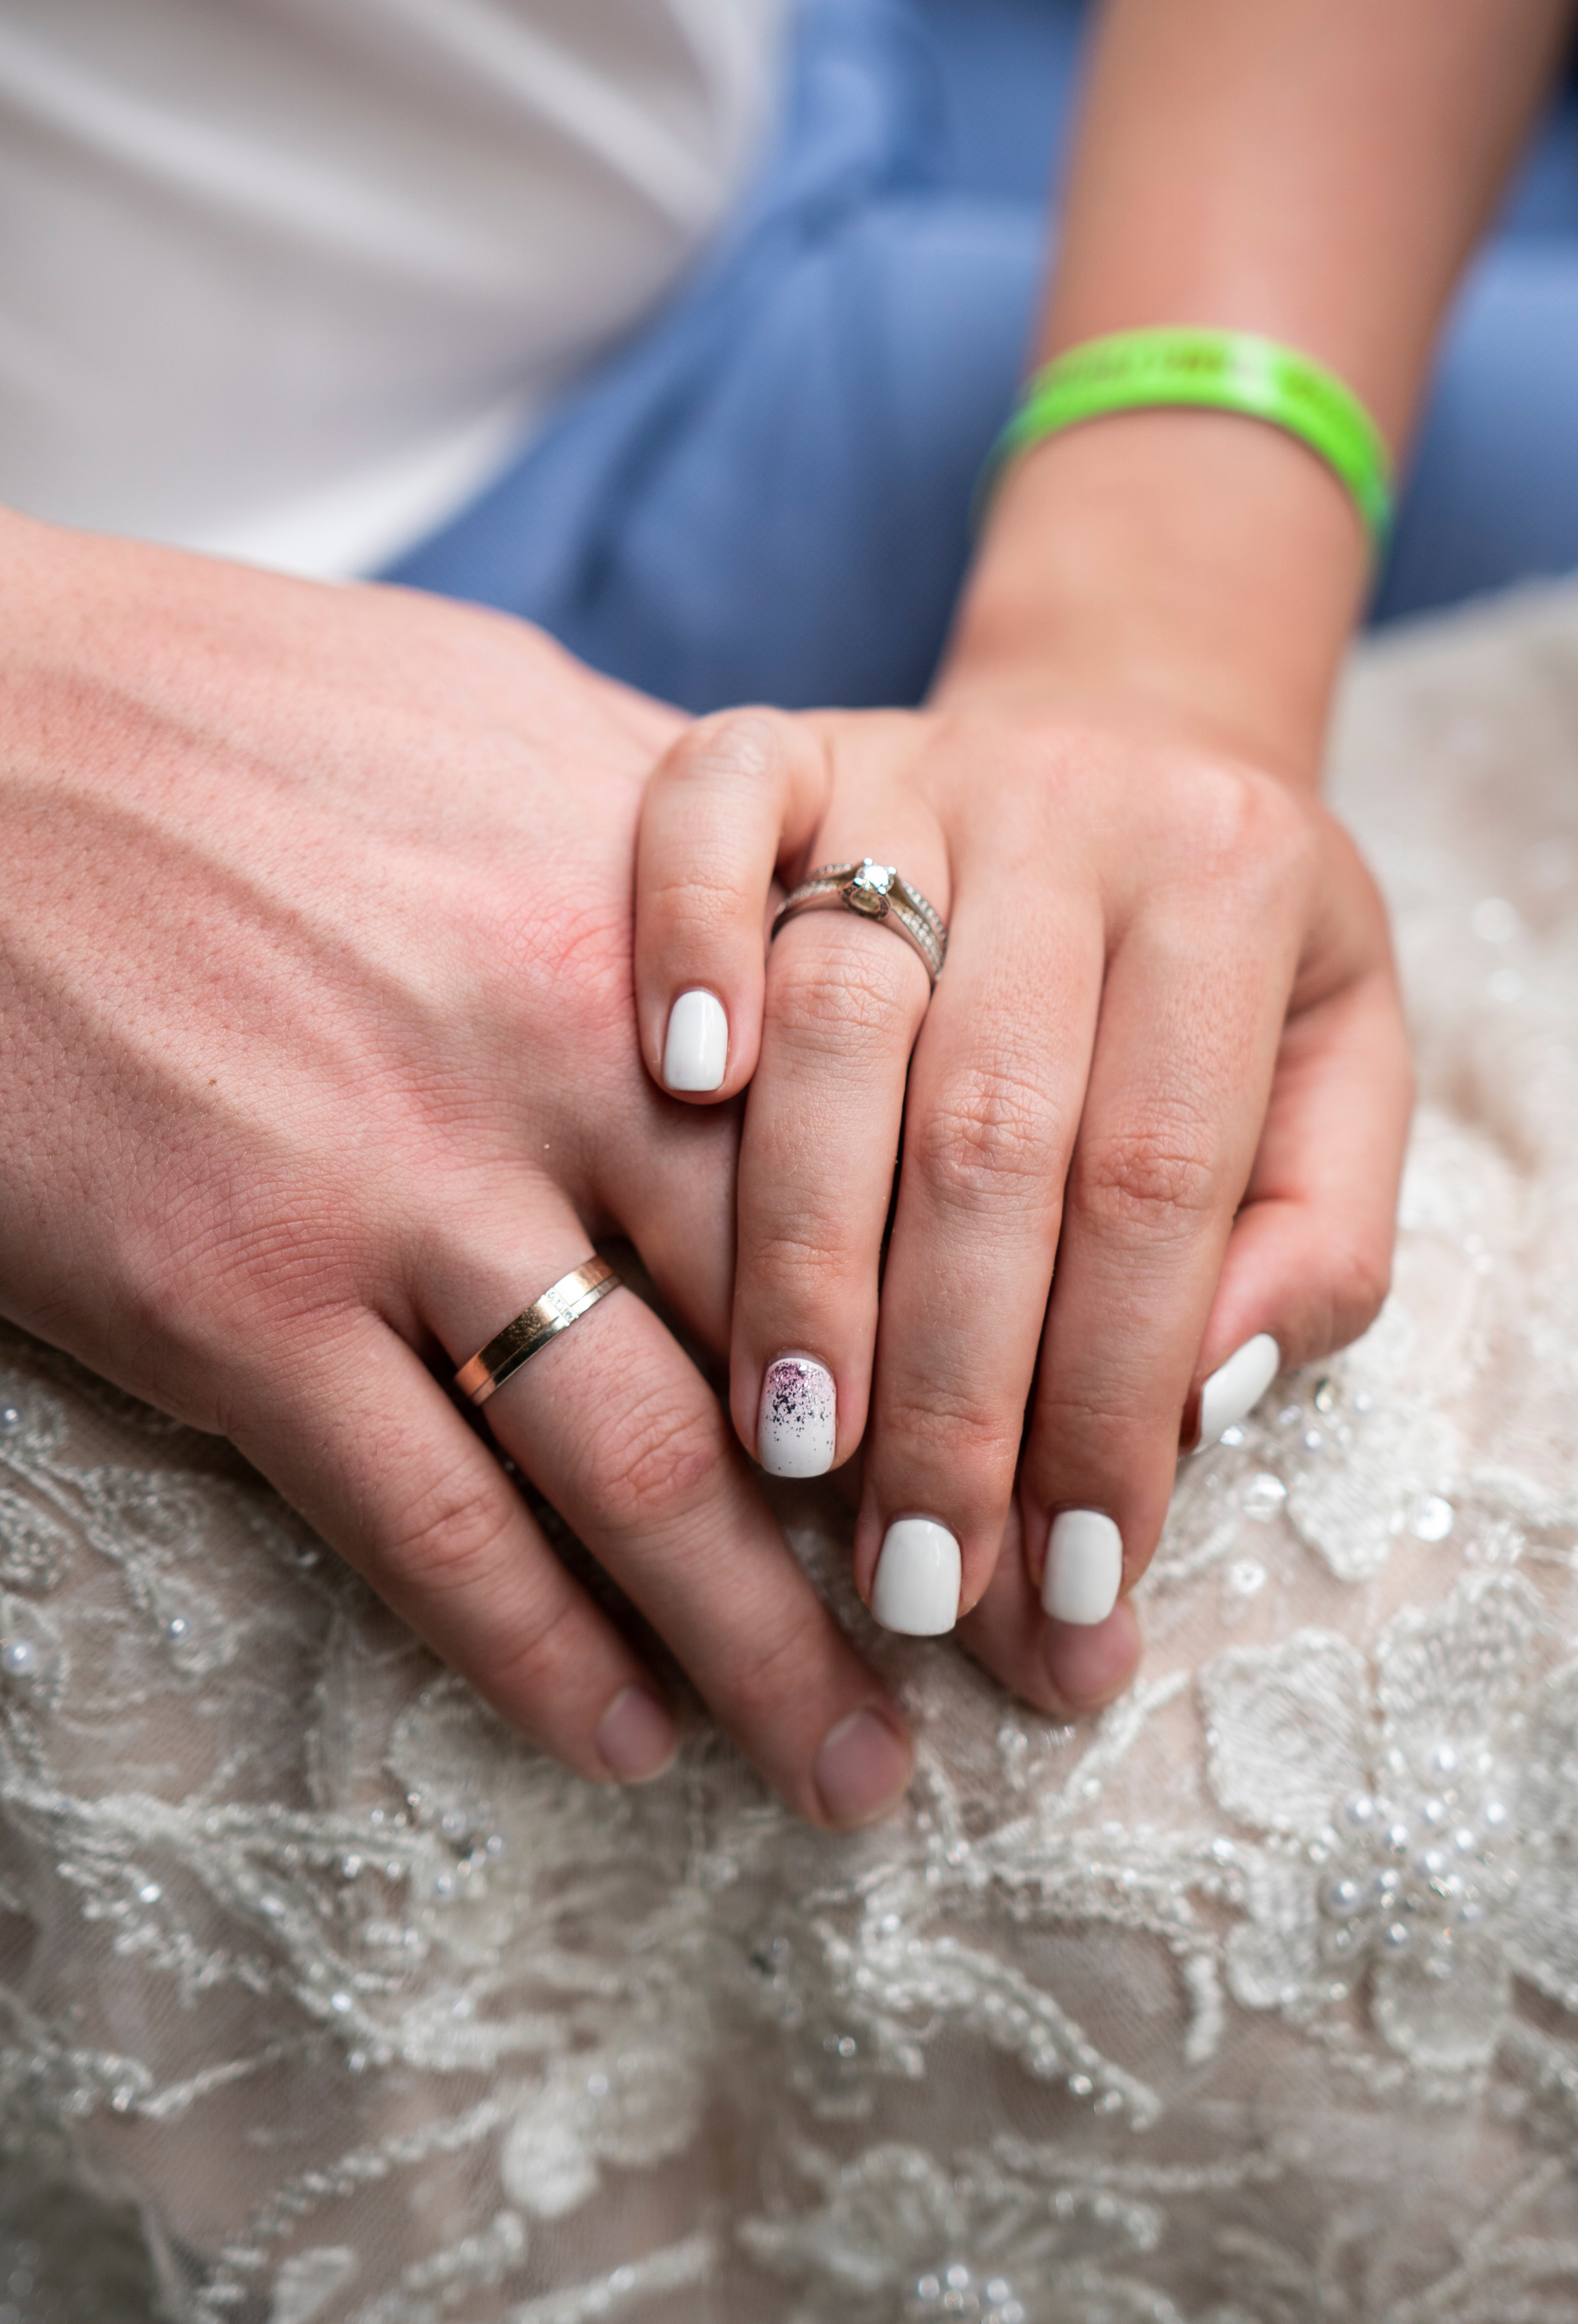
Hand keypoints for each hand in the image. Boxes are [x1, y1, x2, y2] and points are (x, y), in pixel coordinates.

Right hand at [0, 511, 912, 1827]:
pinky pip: (424, 1523)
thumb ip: (688, 849)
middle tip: (1015, 1661)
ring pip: (639, 1475)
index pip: (885, 1163)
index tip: (1058, 1447)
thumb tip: (825, 924)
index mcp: (645, 927)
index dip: (993, 1328)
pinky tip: (624, 1738)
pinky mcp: (233, 1303)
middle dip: (923, 1529)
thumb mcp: (511, 717)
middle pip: (806, 1349)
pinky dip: (536, 1654)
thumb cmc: (237, 708)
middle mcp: (555, 1074)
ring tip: (854, 1769)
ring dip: (763, 1652)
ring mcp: (393, 1198)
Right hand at [632, 697, 1410, 1703]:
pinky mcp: (787, 742)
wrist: (1133, 738)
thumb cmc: (1231, 964)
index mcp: (1235, 885)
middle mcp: (1073, 808)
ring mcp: (914, 764)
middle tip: (911, 1573)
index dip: (1109, 1399)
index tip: (1067, 1588)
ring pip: (841, 1010)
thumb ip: (1308, 1245)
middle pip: (992, 1128)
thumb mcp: (1338, 1082)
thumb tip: (1195, 1405)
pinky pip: (711, 808)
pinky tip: (678, 1091)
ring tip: (789, 1440)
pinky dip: (685, 937)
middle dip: (951, 1383)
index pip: (1161, 1184)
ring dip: (804, 1246)